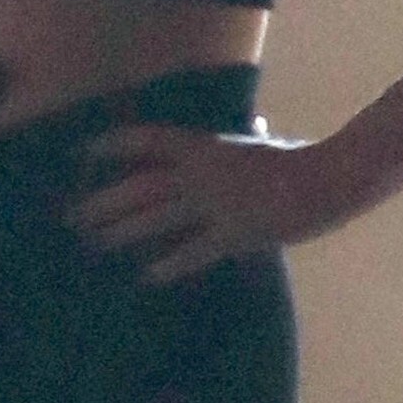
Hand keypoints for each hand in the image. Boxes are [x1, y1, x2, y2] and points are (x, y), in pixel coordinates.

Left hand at [62, 120, 339, 283]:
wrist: (329, 179)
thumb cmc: (297, 158)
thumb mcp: (264, 142)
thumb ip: (249, 138)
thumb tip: (253, 126)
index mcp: (206, 146)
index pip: (148, 140)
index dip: (113, 144)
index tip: (85, 153)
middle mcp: (202, 172)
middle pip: (140, 186)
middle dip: (103, 201)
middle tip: (74, 217)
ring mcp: (216, 204)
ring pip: (156, 218)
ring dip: (122, 231)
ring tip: (95, 242)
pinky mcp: (234, 233)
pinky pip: (194, 251)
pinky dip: (170, 265)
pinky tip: (148, 276)